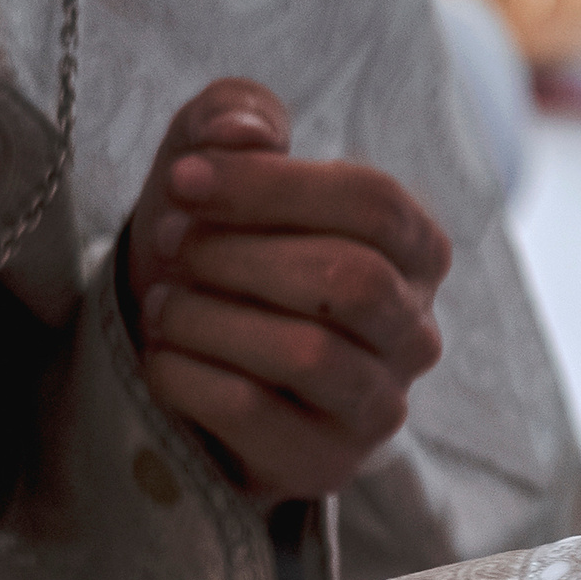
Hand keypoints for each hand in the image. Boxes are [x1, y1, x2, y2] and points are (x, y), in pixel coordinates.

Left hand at [124, 79, 452, 504]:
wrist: (196, 360)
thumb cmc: (223, 252)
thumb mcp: (224, 167)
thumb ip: (236, 117)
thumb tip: (246, 132)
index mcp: (415, 253)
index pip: (376, 204)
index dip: (273, 185)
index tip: (187, 178)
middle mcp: (416, 334)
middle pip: (352, 279)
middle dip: (240, 253)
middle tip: (171, 241)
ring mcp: (379, 406)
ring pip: (308, 353)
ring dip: (210, 315)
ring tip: (166, 302)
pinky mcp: (325, 462)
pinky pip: (251, 411)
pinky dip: (184, 373)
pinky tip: (164, 356)